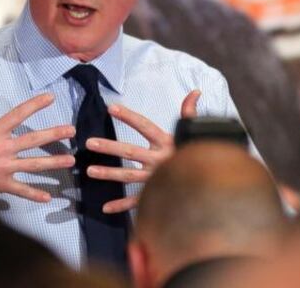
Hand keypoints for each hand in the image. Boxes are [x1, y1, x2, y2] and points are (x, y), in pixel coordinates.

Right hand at [0, 81, 75, 201]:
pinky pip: (20, 190)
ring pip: (33, 164)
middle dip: (54, 134)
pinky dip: (34, 194)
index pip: (18, 115)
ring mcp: (4, 168)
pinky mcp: (0, 185)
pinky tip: (47, 197)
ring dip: (53, 162)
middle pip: (33, 140)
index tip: (51, 98)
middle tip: (72, 130)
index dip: (35, 105)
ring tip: (70, 160)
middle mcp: (3, 149)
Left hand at [85, 89, 200, 213]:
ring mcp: (155, 179)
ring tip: (89, 171)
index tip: (111, 108)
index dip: (128, 116)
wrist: (210, 184)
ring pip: (128, 176)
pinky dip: (121, 206)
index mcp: (166, 143)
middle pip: (130, 152)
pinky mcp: (155, 195)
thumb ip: (189, 113)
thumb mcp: (191, 135)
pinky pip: (136, 202)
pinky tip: (105, 208)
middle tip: (89, 142)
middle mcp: (159, 160)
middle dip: (109, 147)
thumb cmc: (196, 156)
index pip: (144, 126)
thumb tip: (195, 92)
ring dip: (108, 174)